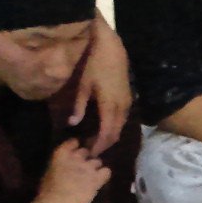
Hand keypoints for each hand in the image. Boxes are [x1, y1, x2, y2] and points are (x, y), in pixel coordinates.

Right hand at [36, 139, 110, 202]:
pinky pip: (106, 171)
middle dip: (86, 158)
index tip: (76, 151)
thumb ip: (60, 165)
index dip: (76, 146)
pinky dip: (104, 175)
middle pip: (87, 152)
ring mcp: (87, 167)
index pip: (73, 142)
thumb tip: (66, 167)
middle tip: (84, 168)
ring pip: (98, 161)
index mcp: (60, 154)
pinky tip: (99, 181)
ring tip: (91, 177)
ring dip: (95, 168)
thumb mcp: (49, 172)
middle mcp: (76, 157)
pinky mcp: (96, 179)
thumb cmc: (47, 192)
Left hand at [68, 16, 131, 156]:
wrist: (113, 49)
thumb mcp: (83, 86)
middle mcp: (122, 109)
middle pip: (115, 135)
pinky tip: (103, 127)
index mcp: (109, 106)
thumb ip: (79, 107)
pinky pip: (122, 120)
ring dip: (109, 137)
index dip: (98, 146)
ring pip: (120, 128)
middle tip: (90, 150)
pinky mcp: (128, 100)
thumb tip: (73, 124)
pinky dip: (114, 128)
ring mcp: (127, 104)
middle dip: (104, 144)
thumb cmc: (95, 65)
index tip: (89, 153)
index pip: (106, 134)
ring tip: (95, 140)